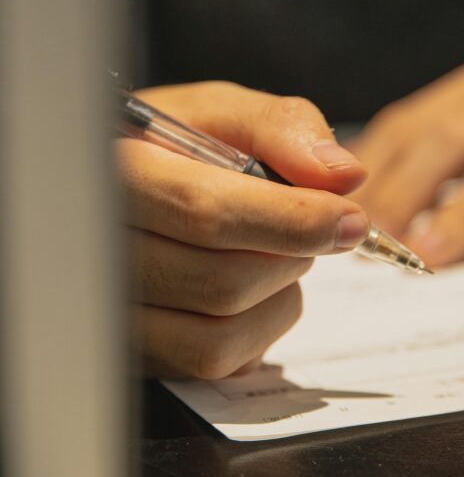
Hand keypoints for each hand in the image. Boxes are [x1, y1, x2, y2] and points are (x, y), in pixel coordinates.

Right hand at [120, 81, 367, 378]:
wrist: (116, 190)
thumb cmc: (166, 148)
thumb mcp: (214, 112)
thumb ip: (278, 128)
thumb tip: (342, 175)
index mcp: (115, 178)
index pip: (207, 215)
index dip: (292, 221)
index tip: (349, 219)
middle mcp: (102, 255)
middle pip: (224, 282)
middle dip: (290, 255)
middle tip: (299, 225)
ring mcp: (113, 315)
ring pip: (221, 337)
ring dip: (277, 296)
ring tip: (267, 252)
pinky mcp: (137, 355)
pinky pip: (217, 364)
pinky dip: (259, 329)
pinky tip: (248, 290)